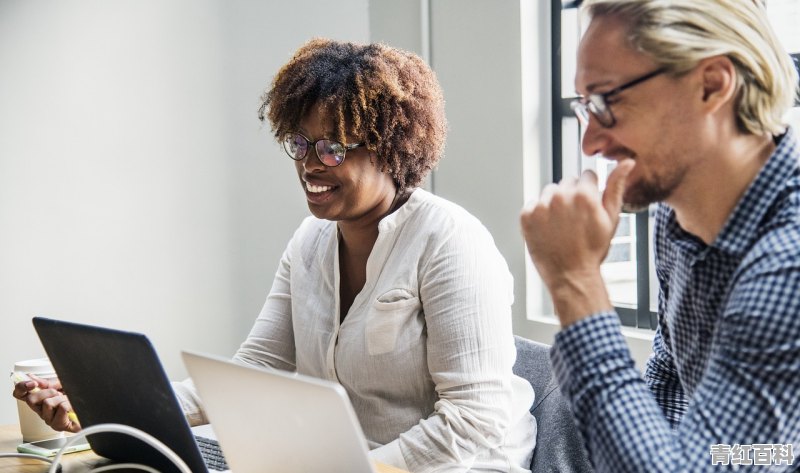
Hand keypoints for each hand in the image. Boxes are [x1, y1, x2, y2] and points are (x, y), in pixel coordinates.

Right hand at [12, 374, 81, 432]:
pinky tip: (72, 408)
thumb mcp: (63, 384)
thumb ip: (47, 383)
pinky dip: (69, 404)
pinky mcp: (60, 426)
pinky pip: (61, 408)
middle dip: (47, 392)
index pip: (20, 395)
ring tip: (69, 402)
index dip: (21, 387)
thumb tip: (31, 377)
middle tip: (59, 393)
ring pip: (47, 403)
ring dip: (61, 398)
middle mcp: (42, 411)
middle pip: (30, 400)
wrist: (94, 405)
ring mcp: (50, 420)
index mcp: (40, 400)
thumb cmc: (78, 397)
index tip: (33, 383)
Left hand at [520, 159, 634, 325]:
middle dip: (572, 196)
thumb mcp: (611, 218)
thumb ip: (616, 186)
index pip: (586, 176)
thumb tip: (627, 162)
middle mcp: (560, 196)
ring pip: (550, 192)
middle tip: (575, 220)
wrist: (571, 275)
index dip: (590, 192)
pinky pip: (533, 204)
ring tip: (562, 225)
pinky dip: (539, 214)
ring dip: (555, 203)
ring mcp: (541, 206)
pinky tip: (549, 229)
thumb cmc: (593, 249)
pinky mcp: (526, 216)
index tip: (588, 209)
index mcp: (584, 194)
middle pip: (567, 183)